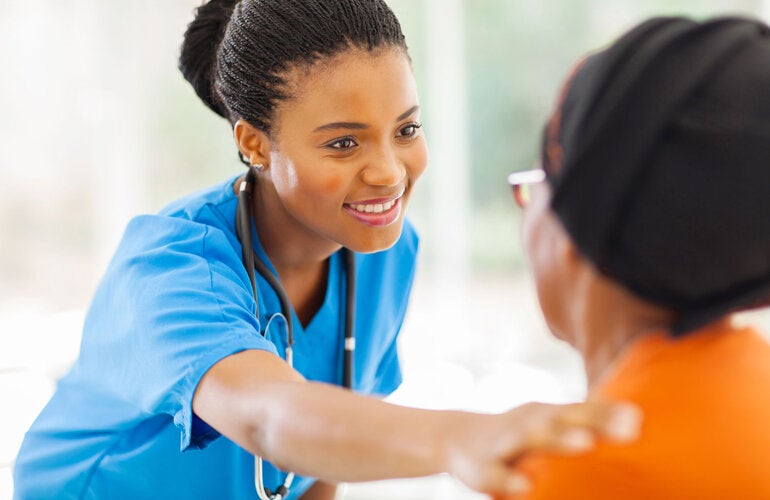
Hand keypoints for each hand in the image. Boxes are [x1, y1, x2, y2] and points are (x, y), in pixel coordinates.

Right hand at [442, 400, 641, 495]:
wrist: (457, 438)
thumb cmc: (518, 435)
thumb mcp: (546, 424)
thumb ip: (582, 425)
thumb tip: (636, 426)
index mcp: (546, 414)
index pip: (581, 409)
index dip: (608, 412)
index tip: (638, 417)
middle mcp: (528, 423)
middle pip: (563, 418)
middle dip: (594, 420)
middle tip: (629, 428)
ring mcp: (505, 443)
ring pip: (532, 438)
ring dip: (558, 439)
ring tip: (585, 444)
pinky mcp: (482, 467)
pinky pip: (496, 473)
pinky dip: (509, 479)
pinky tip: (525, 487)